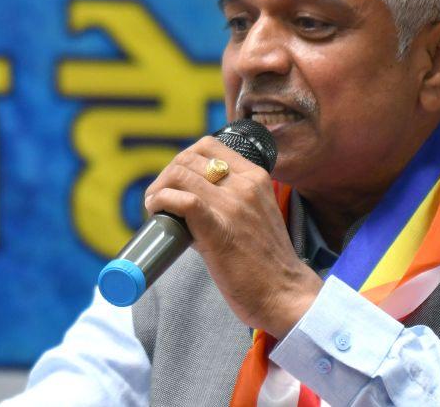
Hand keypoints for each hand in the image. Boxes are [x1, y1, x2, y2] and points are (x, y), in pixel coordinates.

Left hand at [145, 137, 322, 338]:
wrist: (285, 294)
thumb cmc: (268, 264)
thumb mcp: (257, 215)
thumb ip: (233, 202)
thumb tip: (190, 202)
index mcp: (256, 178)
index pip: (210, 146)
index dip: (184, 159)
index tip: (176, 180)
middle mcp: (245, 185)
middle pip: (189, 158)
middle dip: (167, 174)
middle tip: (159, 197)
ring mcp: (232, 205)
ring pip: (180, 174)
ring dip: (158, 189)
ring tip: (154, 207)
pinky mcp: (218, 229)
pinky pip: (182, 200)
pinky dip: (161, 202)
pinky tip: (156, 213)